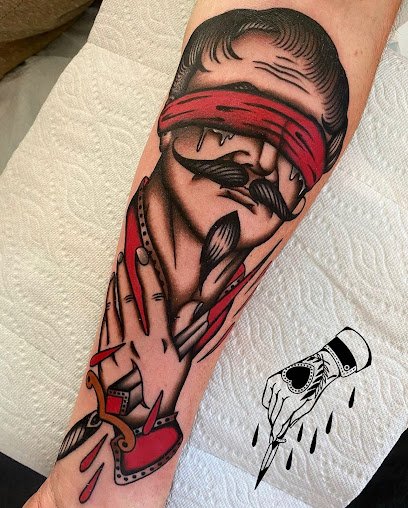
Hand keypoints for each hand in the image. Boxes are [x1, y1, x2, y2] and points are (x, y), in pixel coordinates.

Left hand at [97, 248, 192, 427]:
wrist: (134, 421)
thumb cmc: (165, 392)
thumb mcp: (184, 362)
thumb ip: (188, 332)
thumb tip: (195, 306)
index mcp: (161, 338)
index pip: (154, 298)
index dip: (149, 274)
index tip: (144, 255)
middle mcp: (138, 337)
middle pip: (132, 298)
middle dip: (129, 273)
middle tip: (127, 255)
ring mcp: (119, 345)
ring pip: (116, 308)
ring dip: (117, 286)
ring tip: (118, 269)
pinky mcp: (105, 354)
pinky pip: (106, 325)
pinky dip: (108, 307)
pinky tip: (109, 298)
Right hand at [262, 350, 338, 442]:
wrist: (316, 367)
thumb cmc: (314, 389)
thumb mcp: (308, 406)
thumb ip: (294, 418)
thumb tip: (282, 429)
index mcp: (294, 399)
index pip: (281, 419)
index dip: (276, 431)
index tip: (273, 439)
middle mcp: (282, 390)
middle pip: (273, 415)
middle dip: (275, 424)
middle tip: (277, 431)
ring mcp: (276, 384)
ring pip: (269, 408)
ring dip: (274, 414)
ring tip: (282, 415)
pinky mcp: (272, 379)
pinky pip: (266, 398)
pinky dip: (269, 404)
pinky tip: (278, 403)